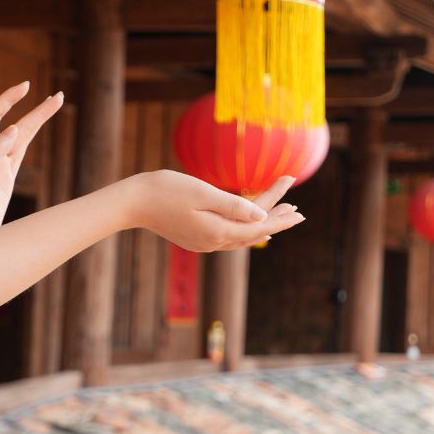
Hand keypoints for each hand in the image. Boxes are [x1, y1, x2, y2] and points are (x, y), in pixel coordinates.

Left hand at [0, 83, 63, 244]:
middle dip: (35, 109)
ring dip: (36, 120)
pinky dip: (29, 138)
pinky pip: (19, 152)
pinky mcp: (4, 179)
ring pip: (21, 136)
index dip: (9, 99)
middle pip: (14, 123)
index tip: (27, 86)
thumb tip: (13, 129)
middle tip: (58, 96)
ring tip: (55, 104)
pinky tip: (32, 130)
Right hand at [121, 171, 302, 251]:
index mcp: (217, 231)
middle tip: (299, 211)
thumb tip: (261, 217)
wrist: (133, 203)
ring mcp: (204, 242)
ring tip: (282, 214)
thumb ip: (234, 205)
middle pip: (254, 232)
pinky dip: (245, 228)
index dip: (280, 217)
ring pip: (242, 235)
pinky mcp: (196, 238)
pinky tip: (252, 224)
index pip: (259, 226)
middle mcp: (213, 242)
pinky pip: (229, 235)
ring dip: (263, 223)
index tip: (300, 209)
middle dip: (277, 219)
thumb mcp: (202, 193)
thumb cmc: (166, 191)